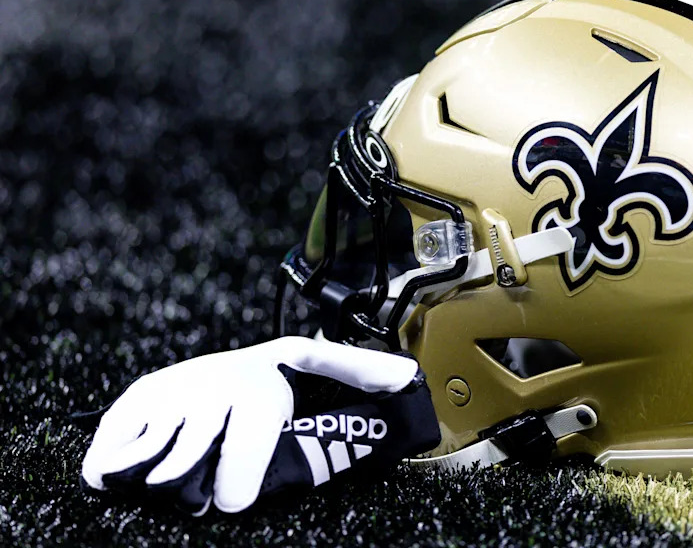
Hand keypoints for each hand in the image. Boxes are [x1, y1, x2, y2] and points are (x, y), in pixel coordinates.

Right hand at [81, 336, 436, 514]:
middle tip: (210, 495)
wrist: (230, 363)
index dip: (236, 482)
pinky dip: (111, 463)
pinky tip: (121, 474)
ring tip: (179, 483)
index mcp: (262, 386)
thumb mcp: (322, 370)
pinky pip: (115, 440)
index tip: (234, 502)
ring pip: (152, 457)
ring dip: (161, 481)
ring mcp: (174, 388)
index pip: (243, 444)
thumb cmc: (282, 379)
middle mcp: (216, 381)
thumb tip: (406, 377)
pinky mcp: (141, 395)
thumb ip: (361, 373)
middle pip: (190, 464)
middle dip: (199, 489)